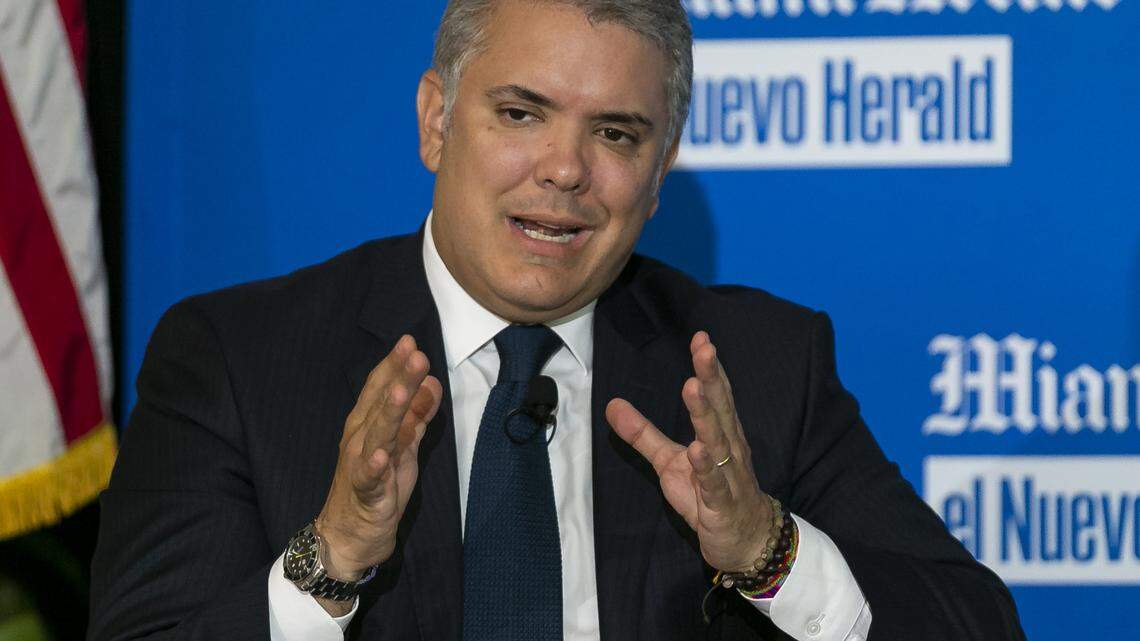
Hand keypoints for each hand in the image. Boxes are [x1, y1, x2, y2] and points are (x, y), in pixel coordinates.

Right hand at [315, 335, 442, 582]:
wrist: (349, 537)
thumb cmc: (378, 486)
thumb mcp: (404, 446)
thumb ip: (417, 415)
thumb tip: (432, 383)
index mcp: (368, 424)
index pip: (380, 388)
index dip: (394, 365)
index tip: (410, 341)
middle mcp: (360, 439)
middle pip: (380, 403)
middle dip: (398, 377)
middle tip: (415, 352)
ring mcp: (361, 464)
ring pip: (377, 434)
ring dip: (389, 412)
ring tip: (402, 391)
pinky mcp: (366, 493)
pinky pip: (370, 477)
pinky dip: (375, 465)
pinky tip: (383, 454)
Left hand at [606, 331, 773, 572]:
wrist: (746, 542)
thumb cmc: (711, 496)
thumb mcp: (670, 463)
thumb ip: (644, 434)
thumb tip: (612, 404)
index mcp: (720, 435)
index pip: (716, 395)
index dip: (709, 368)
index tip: (701, 338)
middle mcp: (730, 449)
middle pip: (720, 409)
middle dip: (711, 378)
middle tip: (703, 349)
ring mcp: (729, 476)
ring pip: (718, 442)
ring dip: (705, 415)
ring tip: (692, 388)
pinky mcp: (723, 504)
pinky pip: (714, 484)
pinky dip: (706, 468)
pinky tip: (697, 451)